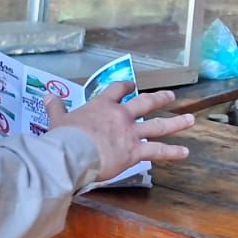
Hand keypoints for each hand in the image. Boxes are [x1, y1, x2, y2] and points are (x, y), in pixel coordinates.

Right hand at [50, 81, 193, 179]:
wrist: (71, 153)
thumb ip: (56, 107)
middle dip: (159, 99)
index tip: (132, 84)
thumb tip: (47, 95)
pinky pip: (157, 151)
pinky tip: (185, 152)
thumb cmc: (63, 137)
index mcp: (102, 105)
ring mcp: (130, 133)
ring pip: (158, 125)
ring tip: (190, 119)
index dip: (126, 86)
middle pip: (145, 103)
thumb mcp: (57, 119)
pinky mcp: (134, 151)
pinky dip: (172, 152)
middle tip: (171, 97)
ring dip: (176, 123)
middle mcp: (120, 115)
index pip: (117, 90)